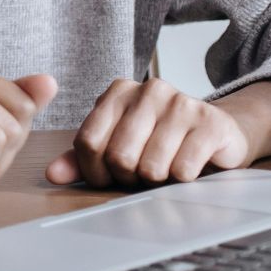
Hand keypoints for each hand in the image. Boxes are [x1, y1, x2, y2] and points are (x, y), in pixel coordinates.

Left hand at [46, 78, 249, 187]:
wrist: (217, 134)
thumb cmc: (160, 141)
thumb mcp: (118, 144)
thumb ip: (83, 158)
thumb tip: (53, 174)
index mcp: (119, 91)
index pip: (88, 141)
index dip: (95, 171)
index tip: (108, 177)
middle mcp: (149, 90)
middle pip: (118, 155)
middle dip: (128, 177)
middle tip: (141, 175)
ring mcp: (182, 103)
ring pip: (150, 165)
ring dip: (156, 180)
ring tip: (165, 170)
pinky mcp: (210, 122)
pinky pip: (182, 169)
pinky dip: (181, 180)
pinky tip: (187, 168)